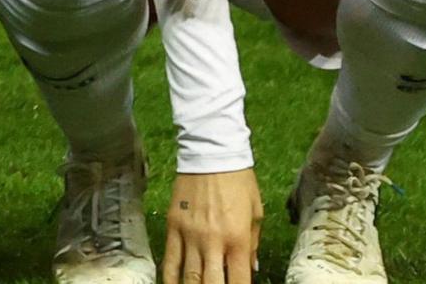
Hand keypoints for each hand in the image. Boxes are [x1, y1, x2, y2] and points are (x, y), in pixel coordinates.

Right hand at [163, 167, 259, 283]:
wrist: (211, 154)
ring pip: (189, 275)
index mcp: (238, 239)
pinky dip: (170, 277)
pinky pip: (169, 259)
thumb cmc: (239, 182)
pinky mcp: (173, 226)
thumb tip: (250, 268)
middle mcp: (213, 241)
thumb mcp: (256, 214)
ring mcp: (190, 235)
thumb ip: (253, 244)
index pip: (238, 280)